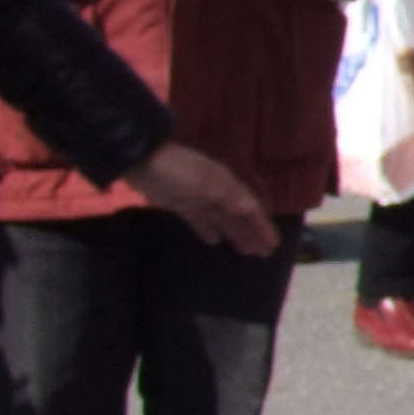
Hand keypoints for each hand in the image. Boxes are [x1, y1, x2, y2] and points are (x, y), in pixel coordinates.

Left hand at [129, 141, 276, 257]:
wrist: (140, 161)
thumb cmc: (176, 172)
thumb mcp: (206, 183)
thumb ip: (229, 196)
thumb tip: (251, 209)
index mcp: (226, 184)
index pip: (250, 208)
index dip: (262, 226)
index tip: (273, 245)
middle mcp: (217, 190)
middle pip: (239, 215)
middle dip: (252, 232)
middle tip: (263, 254)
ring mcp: (198, 197)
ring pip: (222, 219)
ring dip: (234, 233)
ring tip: (245, 251)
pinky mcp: (180, 203)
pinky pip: (200, 219)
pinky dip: (208, 229)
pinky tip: (213, 241)